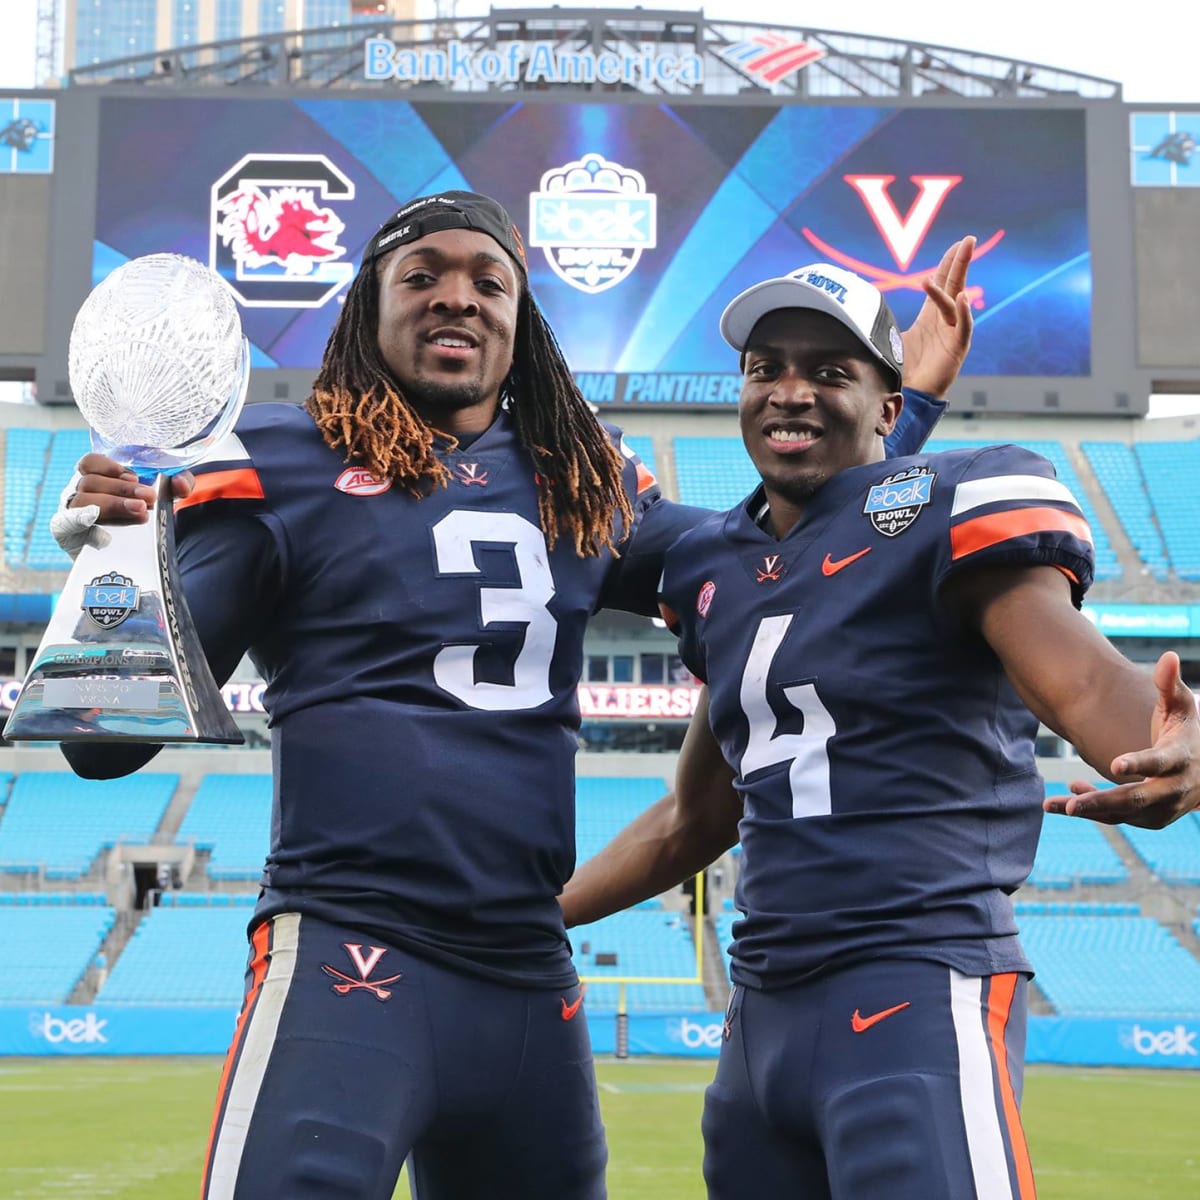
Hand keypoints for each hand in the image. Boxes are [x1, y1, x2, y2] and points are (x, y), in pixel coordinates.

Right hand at [52, 454, 196, 558]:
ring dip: (112, 504)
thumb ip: (176, 485)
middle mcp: (79, 492)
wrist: (133, 556)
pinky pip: (66, 524)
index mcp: (97, 478)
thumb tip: (180, 484)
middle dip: (122, 489)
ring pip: (82, 501)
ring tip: (140, 512)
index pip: (90, 462)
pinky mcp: (68, 535)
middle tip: (149, 498)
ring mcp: (71, 513)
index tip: (134, 476)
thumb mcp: (162, 497)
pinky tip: (101, 528)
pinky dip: (79, 521)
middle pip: (90, 482)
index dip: (109, 466)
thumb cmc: (143, 516)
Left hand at [899, 236, 975, 398]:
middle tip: (968, 240)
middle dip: (961, 262)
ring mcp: (953, 334)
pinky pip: (964, 327)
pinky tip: (963, 297)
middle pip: (956, 284)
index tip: (956, 244)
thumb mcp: (891, 337)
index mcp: (932, 316)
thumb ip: (886, 321)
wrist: (908, 395)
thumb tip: (862, 309)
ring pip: (956, 303)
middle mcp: (946, 321)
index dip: (949, 263)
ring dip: (950, 285)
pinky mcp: (957, 349)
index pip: (944, 282)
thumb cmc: (902, 369)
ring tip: (946, 266)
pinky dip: (965, 313)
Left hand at [1044, 652, 1199, 828]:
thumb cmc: (1185, 731)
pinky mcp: (1148, 818)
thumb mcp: (1181, 707)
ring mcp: (1161, 808)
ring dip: (1089, 810)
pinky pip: (1117, 819)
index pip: (1161, 762)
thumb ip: (1170, 684)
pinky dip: (1092, 812)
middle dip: (1104, 801)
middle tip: (1072, 804)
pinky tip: (1064, 801)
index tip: (1115, 765)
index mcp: (1181, 758)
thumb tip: (1169, 655)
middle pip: (1138, 799)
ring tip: (1052, 804)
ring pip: (1123, 815)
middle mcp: (1173, 789)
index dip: (1140, 763)